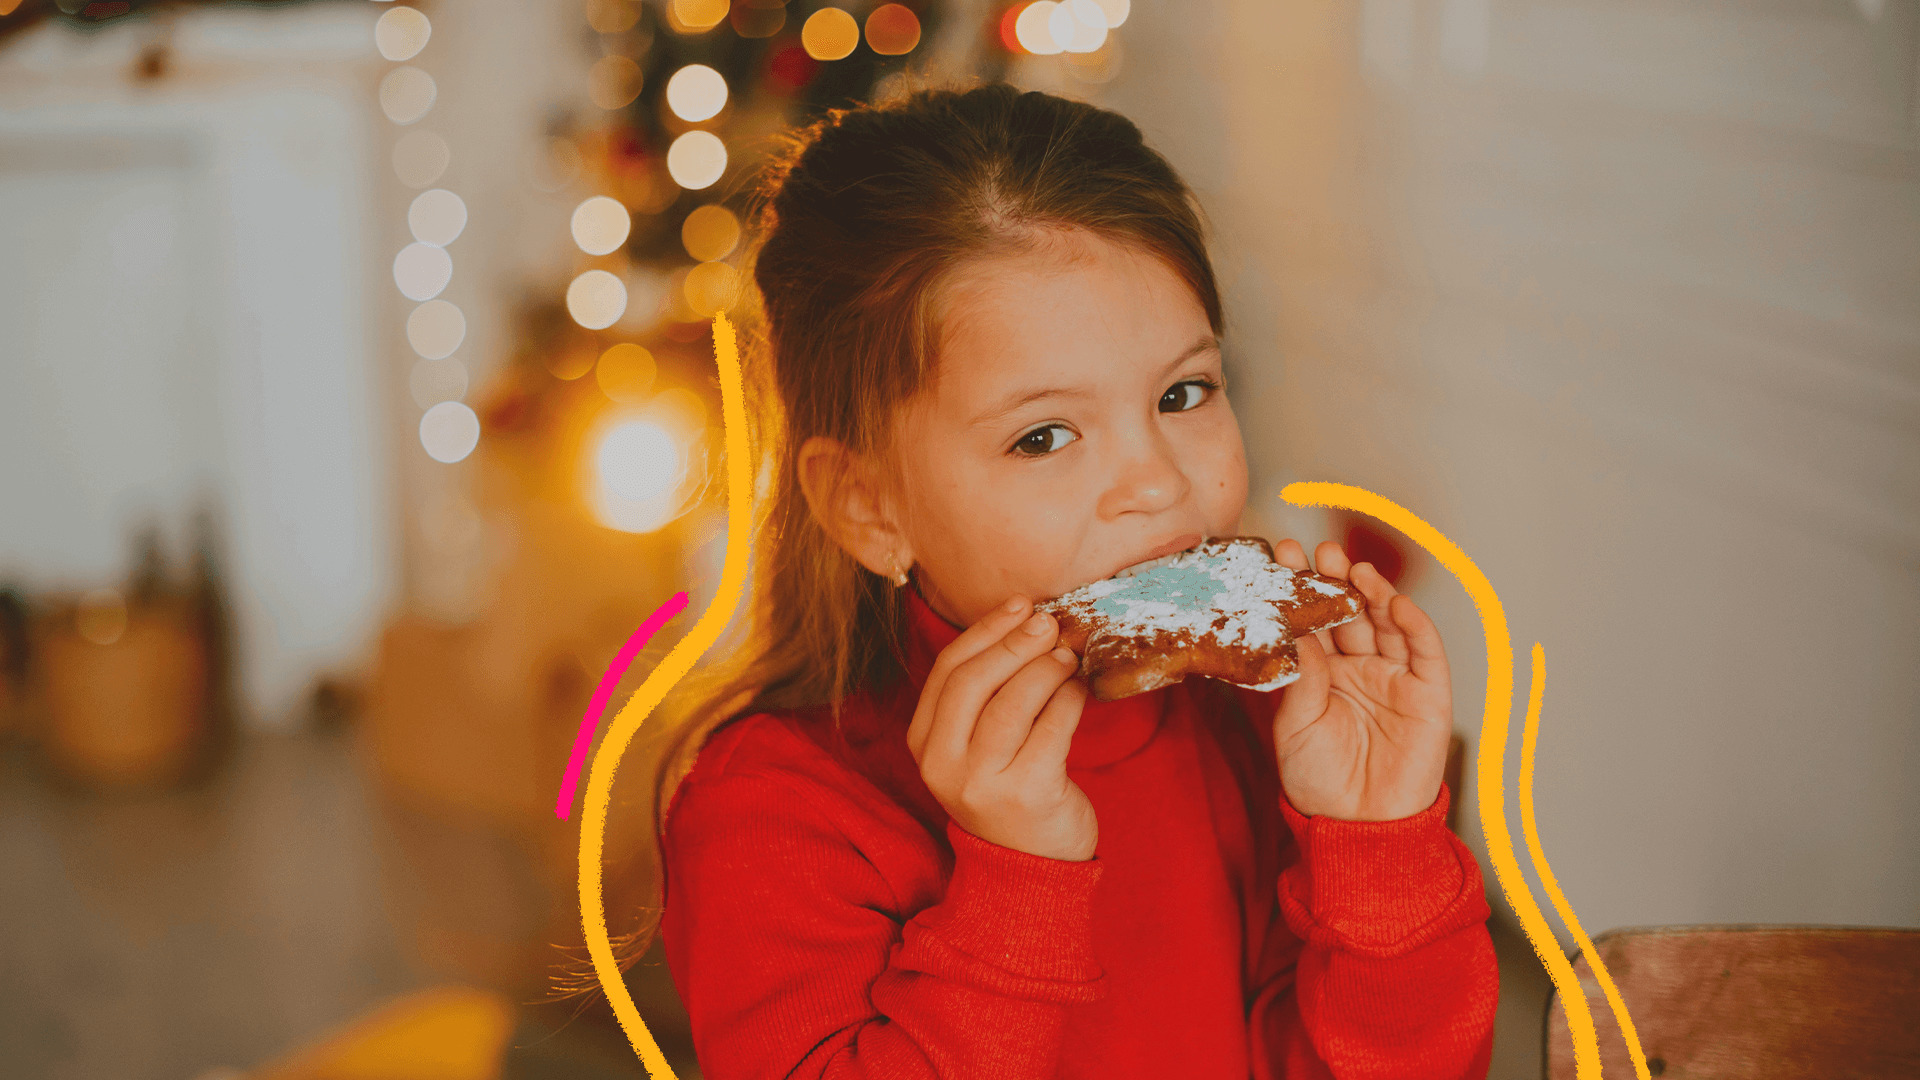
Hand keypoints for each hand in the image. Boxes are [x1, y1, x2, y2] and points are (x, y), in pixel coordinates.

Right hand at [906, 596, 1097, 861]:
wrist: (1029, 868)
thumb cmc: (1008, 788)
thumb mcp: (977, 743)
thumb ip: (987, 691)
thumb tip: (1026, 619)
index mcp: (924, 743)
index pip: (948, 670)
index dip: (986, 630)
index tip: (1020, 606)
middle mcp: (943, 764)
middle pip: (974, 681)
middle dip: (1016, 643)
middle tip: (1050, 623)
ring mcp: (982, 782)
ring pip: (1014, 702)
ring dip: (1047, 668)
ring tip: (1068, 656)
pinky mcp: (1027, 793)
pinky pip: (1052, 727)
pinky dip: (1070, 699)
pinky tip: (1079, 691)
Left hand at [1267, 539, 1453, 821]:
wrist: (1358, 826)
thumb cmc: (1319, 781)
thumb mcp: (1295, 724)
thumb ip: (1301, 676)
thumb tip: (1294, 630)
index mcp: (1323, 674)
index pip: (1313, 622)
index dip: (1301, 591)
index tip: (1282, 558)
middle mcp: (1359, 668)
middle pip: (1350, 612)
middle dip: (1333, 580)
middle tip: (1315, 551)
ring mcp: (1394, 677)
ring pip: (1387, 622)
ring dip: (1371, 591)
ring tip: (1349, 567)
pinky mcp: (1428, 692)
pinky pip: (1424, 649)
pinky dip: (1413, 622)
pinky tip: (1394, 600)